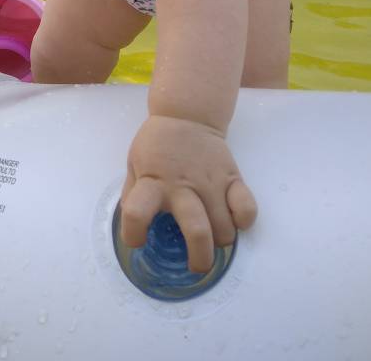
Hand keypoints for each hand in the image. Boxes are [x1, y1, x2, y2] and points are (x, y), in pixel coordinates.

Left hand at [120, 114, 256, 272]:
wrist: (186, 115)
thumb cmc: (157, 145)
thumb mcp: (134, 165)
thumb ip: (133, 195)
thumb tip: (133, 226)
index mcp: (152, 182)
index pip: (136, 212)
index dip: (133, 234)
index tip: (138, 241)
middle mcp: (182, 186)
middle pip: (197, 231)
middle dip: (199, 258)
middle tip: (196, 265)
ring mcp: (211, 182)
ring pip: (224, 228)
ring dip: (219, 241)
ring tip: (211, 237)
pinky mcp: (232, 177)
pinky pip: (247, 208)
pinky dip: (244, 220)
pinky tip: (234, 220)